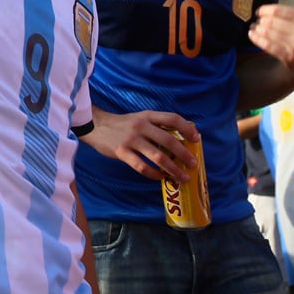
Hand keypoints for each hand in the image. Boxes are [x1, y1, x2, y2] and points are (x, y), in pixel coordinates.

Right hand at [82, 110, 199, 181]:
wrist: (96, 126)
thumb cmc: (123, 124)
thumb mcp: (140, 118)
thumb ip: (157, 125)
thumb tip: (182, 136)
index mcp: (148, 116)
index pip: (172, 119)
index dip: (187, 129)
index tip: (197, 140)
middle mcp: (141, 126)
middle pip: (169, 141)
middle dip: (184, 155)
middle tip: (193, 164)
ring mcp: (131, 140)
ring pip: (158, 157)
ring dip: (173, 169)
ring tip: (182, 177)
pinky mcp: (122, 152)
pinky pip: (142, 167)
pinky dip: (154, 174)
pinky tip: (160, 178)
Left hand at [248, 0, 293, 80]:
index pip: (278, 10)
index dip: (265, 10)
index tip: (259, 12)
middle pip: (271, 22)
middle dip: (260, 21)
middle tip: (257, 22)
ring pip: (268, 33)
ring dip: (257, 29)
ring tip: (254, 28)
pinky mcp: (289, 57)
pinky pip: (268, 46)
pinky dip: (257, 39)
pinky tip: (252, 35)